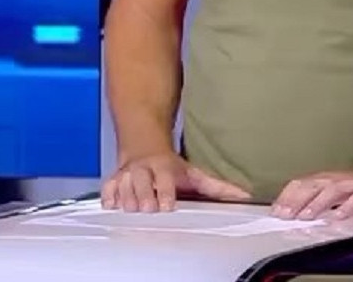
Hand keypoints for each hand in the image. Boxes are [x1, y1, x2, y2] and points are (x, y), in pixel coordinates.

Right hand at [101, 151, 251, 212]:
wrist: (143, 144)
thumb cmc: (170, 165)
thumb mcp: (193, 173)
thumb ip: (217, 187)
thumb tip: (244, 195)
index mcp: (164, 167)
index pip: (164, 179)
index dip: (165, 191)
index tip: (167, 204)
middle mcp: (145, 169)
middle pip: (142, 182)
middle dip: (143, 195)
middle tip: (147, 208)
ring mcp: (129, 174)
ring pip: (123, 185)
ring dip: (126, 197)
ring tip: (129, 208)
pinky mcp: (115, 180)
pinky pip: (108, 187)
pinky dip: (108, 195)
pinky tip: (111, 204)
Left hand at [270, 170, 352, 220]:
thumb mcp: (332, 193)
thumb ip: (313, 200)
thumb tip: (289, 212)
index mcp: (324, 179)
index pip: (301, 183)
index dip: (287, 196)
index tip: (275, 211)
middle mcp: (336, 178)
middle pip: (312, 185)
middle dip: (297, 200)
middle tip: (286, 215)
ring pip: (332, 190)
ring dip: (318, 203)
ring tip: (307, 216)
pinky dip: (348, 207)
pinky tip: (339, 216)